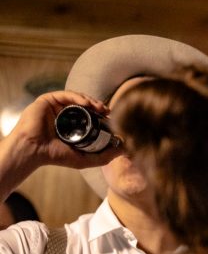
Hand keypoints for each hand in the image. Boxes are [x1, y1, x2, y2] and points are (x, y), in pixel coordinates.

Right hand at [4, 91, 122, 170]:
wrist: (34, 151)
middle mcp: (64, 114)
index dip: (102, 115)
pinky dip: (78, 97)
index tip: (113, 119)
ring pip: (77, 98)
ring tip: (101, 108)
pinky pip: (65, 94)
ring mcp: (56, 106)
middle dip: (99, 106)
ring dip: (91, 100)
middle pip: (85, 105)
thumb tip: (127, 150)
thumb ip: (105, 156)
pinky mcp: (47, 100)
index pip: (90, 116)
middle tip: (109, 112)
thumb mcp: (86, 159)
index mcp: (72, 125)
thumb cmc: (56, 156)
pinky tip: (87, 103)